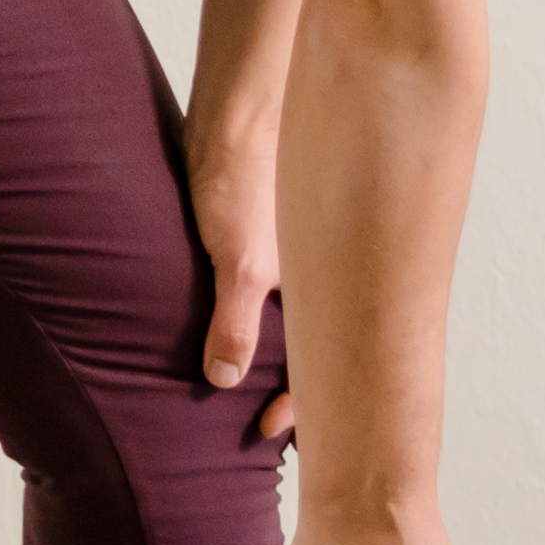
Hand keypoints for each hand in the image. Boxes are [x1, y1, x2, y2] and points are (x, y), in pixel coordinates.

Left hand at [186, 126, 294, 439]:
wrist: (236, 113)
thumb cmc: (241, 179)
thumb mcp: (237, 260)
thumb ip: (234, 322)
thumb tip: (223, 380)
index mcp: (316, 294)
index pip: (320, 370)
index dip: (298, 407)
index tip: (269, 431)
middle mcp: (312, 282)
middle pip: (311, 351)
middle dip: (290, 388)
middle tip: (264, 424)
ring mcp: (289, 261)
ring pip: (292, 323)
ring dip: (273, 355)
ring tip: (243, 388)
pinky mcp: (264, 239)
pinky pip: (268, 294)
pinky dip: (252, 320)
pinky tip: (228, 327)